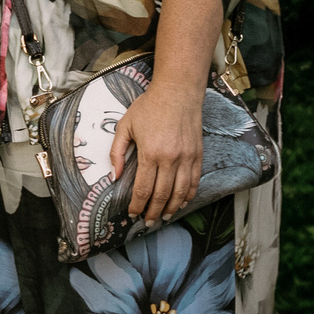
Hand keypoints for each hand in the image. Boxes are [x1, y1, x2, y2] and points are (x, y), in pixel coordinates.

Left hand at [110, 82, 202, 229]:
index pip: (143, 188)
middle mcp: (170, 159)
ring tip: (165, 216)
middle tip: (148, 221)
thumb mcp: (125, 125)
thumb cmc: (149, 106)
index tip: (133, 213)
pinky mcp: (197, 155)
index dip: (137, 205)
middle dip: (154, 212)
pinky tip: (182, 202)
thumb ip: (117, 151)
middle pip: (162, 195)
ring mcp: (186, 158)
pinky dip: (189, 195)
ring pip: (180, 192)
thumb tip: (115, 175)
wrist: (177, 92)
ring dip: (172, 208)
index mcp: (150, 153)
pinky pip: (194, 181)